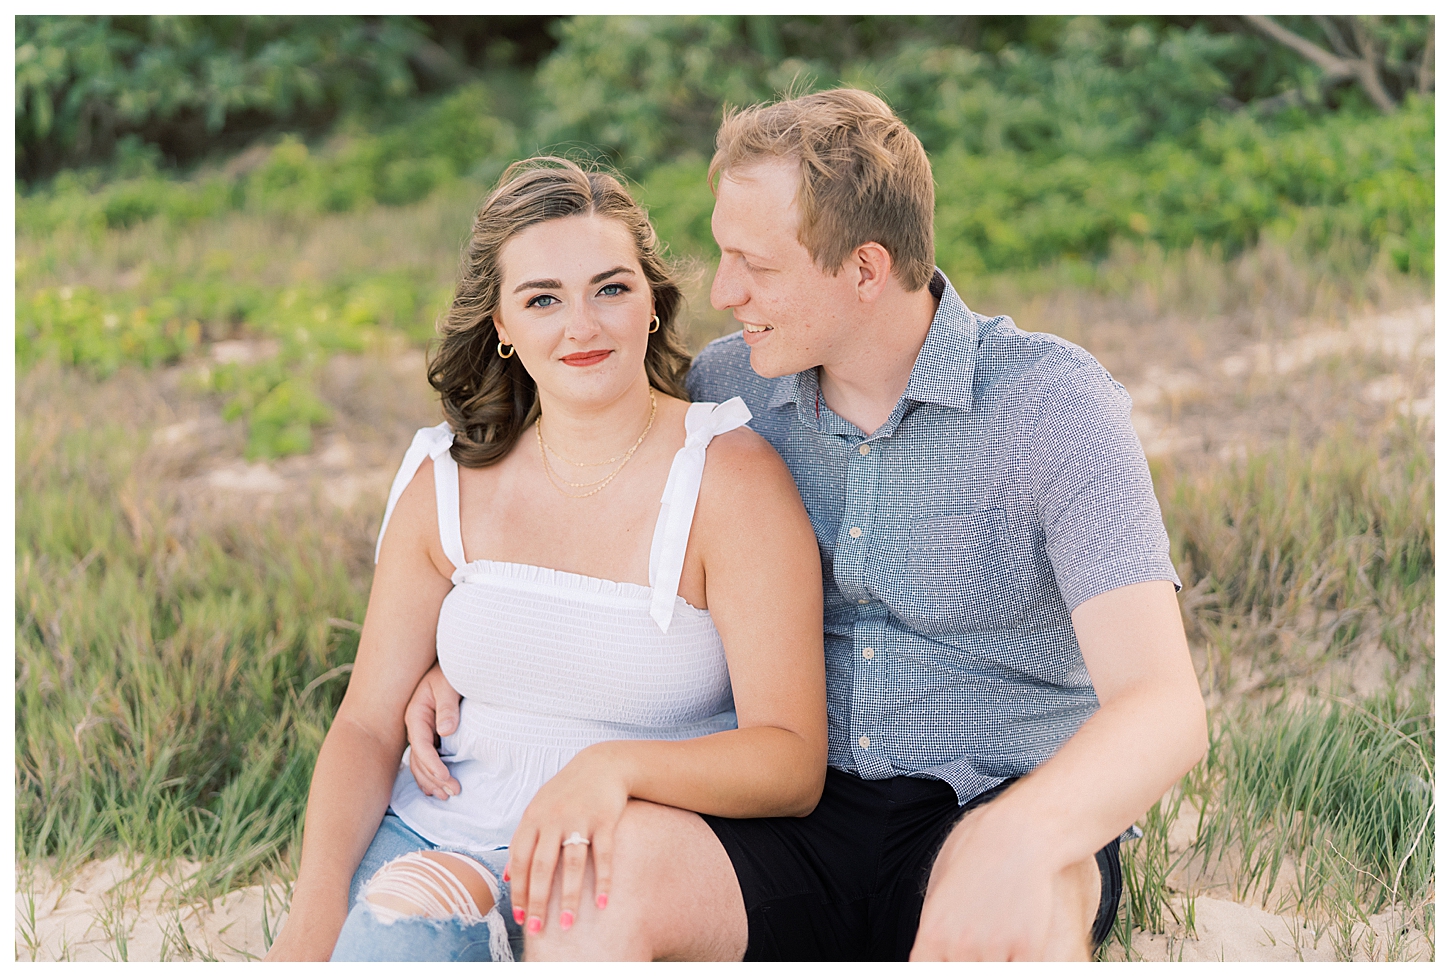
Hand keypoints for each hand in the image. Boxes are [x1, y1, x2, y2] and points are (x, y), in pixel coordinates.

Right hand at [405, 662, 461, 799]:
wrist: (454, 665)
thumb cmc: (451, 673)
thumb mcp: (449, 685)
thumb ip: (448, 707)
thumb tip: (446, 732)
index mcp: (416, 714)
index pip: (420, 746)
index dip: (432, 764)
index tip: (446, 777)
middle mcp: (415, 726)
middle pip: (418, 759)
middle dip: (434, 778)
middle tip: (454, 792)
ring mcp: (421, 732)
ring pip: (420, 763)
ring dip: (431, 781)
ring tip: (448, 795)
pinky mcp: (430, 735)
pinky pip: (426, 759)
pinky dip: (430, 775)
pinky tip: (438, 787)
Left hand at [506, 743, 630, 936]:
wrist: (602, 764)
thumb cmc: (566, 792)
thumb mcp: (538, 810)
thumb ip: (522, 841)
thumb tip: (506, 876)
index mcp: (533, 818)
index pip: (519, 860)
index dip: (518, 891)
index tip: (520, 918)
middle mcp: (553, 819)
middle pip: (541, 867)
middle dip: (538, 901)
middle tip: (537, 930)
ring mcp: (579, 819)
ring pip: (571, 864)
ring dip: (568, 897)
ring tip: (566, 924)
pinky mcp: (604, 820)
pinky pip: (603, 854)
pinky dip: (603, 880)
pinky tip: (601, 902)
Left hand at [910, 804, 1061, 960]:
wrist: (1020, 831)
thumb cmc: (979, 845)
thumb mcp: (941, 877)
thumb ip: (933, 916)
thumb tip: (931, 942)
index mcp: (934, 931)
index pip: (926, 974)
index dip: (940, 970)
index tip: (950, 962)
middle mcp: (960, 946)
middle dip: (969, 965)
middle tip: (977, 952)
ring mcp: (994, 948)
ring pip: (993, 975)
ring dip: (998, 963)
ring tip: (1000, 948)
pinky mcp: (1028, 946)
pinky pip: (1026, 971)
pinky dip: (1022, 963)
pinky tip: (1023, 952)